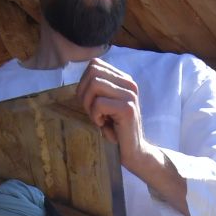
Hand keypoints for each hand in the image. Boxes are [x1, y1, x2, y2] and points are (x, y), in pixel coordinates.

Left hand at [79, 59, 186, 211]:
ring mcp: (130, 95)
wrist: (134, 152)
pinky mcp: (127, 108)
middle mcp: (129, 83)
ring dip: (89, 104)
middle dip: (84, 93)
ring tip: (98, 118)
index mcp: (124, 80)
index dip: (84, 83)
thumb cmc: (115, 129)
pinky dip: (95, 116)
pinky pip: (99, 103)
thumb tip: (81, 77)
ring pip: (94, 84)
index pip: (95, 64)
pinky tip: (104, 125)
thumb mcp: (104, 104)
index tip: (89, 102)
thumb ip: (97, 89)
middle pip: (93, 71)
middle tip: (91, 111)